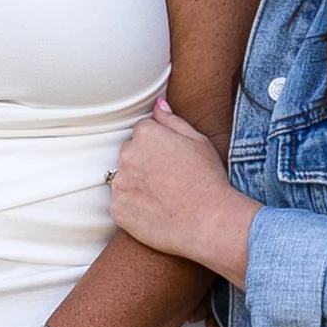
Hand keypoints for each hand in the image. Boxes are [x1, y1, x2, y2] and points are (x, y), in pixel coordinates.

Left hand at [109, 98, 256, 280]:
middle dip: (144, 162)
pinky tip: (156, 211)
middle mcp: (127, 156)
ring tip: (164, 197)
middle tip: (170, 179)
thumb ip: (172, 121)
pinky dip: (134, 207)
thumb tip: (157, 104)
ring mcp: (120, 184)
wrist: (210, 222)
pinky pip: (121, 203)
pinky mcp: (117, 210)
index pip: (143, 131)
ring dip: (137, 184)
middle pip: (130, 153)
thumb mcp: (199, 141)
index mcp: (146, 134)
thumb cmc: (209, 180)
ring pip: (123, 178)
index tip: (173, 160)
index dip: (160, 146)